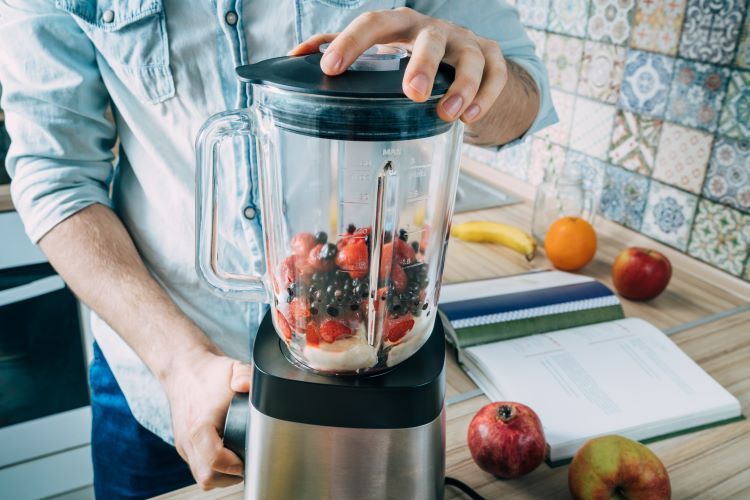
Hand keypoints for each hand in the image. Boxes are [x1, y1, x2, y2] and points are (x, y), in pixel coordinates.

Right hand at [163, 348, 251, 489]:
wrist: (184, 369)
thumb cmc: (210, 372)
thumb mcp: (234, 369)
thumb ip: (245, 376)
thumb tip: (247, 385)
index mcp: (200, 425)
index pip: (214, 460)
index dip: (235, 465)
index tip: (248, 458)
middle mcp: (188, 439)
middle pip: (207, 477)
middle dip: (230, 476)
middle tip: (247, 462)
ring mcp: (184, 445)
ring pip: (201, 477)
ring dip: (222, 475)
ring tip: (239, 461)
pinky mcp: (184, 446)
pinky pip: (198, 468)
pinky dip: (213, 468)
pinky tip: (228, 455)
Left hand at [289, 7, 506, 124]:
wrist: (462, 58)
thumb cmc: (411, 56)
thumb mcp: (379, 50)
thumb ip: (339, 49)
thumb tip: (294, 57)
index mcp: (400, 25)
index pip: (374, 23)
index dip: (351, 42)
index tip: (330, 68)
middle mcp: (434, 29)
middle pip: (430, 38)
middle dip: (421, 64)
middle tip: (411, 93)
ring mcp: (466, 42)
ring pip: (471, 57)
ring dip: (462, 86)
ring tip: (448, 114)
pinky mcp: (492, 58)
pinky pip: (497, 74)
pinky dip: (486, 96)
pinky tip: (470, 119)